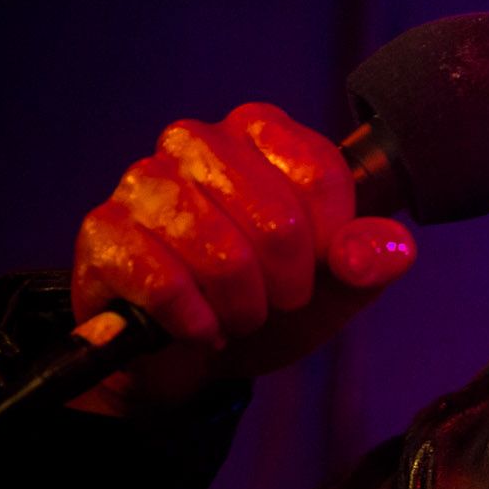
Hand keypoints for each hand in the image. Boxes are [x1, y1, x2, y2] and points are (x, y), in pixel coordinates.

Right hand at [66, 102, 414, 415]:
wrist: (188, 355)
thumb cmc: (265, 300)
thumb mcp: (334, 285)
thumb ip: (368, 260)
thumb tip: (385, 249)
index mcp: (261, 133)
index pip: (320, 175)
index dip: (330, 243)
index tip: (319, 269)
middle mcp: (198, 142)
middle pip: (275, 218)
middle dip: (286, 284)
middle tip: (275, 303)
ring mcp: (144, 182)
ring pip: (218, 250)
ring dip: (241, 305)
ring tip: (238, 316)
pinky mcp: (102, 231)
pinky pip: (160, 279)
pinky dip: (193, 320)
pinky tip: (200, 329)